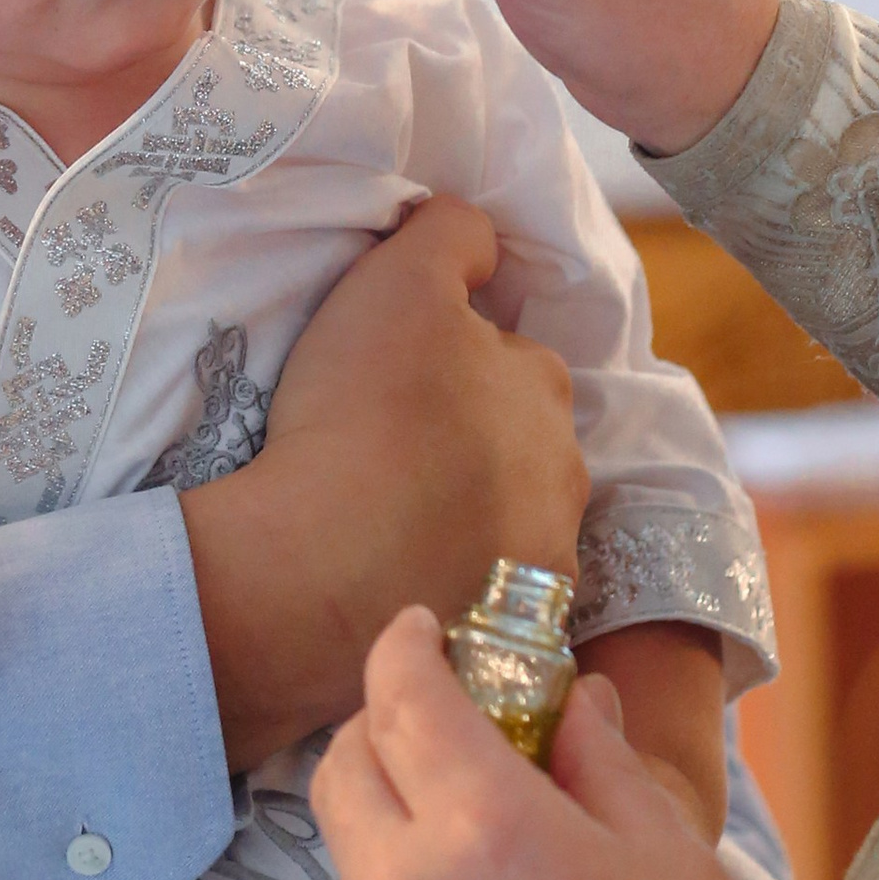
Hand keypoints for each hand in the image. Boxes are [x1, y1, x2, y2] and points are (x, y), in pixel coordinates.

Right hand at [179, 197, 585, 770]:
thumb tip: (479, 235)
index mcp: (548, 390)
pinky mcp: (502, 645)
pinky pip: (475, 596)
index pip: (504, 356)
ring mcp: (539, 570)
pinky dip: (441, 583)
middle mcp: (565, 481)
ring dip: (458, 517)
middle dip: (465, 441)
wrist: (313, 573)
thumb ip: (452, 235)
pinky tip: (386, 580)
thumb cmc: (357, 414)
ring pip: (499, 524)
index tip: (387, 379)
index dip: (445, 358)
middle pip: (511, 443)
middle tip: (380, 448)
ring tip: (377, 521)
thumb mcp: (398, 283)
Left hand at [313, 611, 784, 879]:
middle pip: (340, 777)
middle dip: (378, 742)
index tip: (416, 636)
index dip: (404, 650)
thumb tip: (571, 702)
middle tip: (431, 751)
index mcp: (485, 827)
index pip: (402, 696)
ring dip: (399, 875)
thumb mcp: (673, 868)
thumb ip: (601, 766)